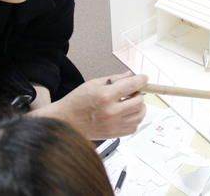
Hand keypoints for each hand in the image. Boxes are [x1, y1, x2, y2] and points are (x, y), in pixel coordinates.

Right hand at [31, 71, 147, 139]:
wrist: (65, 121)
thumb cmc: (76, 102)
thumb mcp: (93, 84)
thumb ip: (113, 79)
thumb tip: (128, 76)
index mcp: (105, 96)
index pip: (131, 85)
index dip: (141, 80)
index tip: (144, 78)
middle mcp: (111, 111)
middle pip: (139, 101)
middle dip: (139, 93)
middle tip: (133, 91)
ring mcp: (113, 125)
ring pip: (140, 115)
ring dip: (140, 106)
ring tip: (132, 102)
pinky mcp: (114, 134)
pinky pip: (134, 127)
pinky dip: (135, 119)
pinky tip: (127, 113)